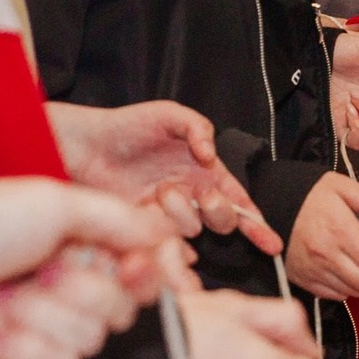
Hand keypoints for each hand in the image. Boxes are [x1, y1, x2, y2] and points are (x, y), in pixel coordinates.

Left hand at [0, 178, 172, 358]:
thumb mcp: (52, 202)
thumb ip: (116, 217)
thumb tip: (165, 231)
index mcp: (79, 240)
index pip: (142, 267)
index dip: (145, 273)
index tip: (133, 267)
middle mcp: (68, 283)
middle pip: (121, 309)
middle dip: (79, 291)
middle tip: (38, 270)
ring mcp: (44, 325)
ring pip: (89, 342)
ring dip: (42, 319)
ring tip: (1, 298)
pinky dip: (24, 351)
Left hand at [47, 100, 282, 255]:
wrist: (85, 145)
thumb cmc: (128, 126)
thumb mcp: (169, 114)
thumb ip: (198, 128)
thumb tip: (210, 156)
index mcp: (204, 173)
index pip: (239, 202)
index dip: (258, 225)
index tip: (272, 244)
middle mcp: (190, 197)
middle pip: (222, 220)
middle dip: (218, 212)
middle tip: (202, 195)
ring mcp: (167, 215)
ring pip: (192, 230)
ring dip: (180, 212)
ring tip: (157, 192)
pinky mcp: (143, 228)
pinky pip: (165, 243)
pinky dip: (167, 240)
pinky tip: (155, 218)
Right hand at [283, 171, 358, 299]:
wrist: (270, 202)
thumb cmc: (310, 193)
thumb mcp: (345, 187)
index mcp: (341, 230)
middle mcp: (327, 255)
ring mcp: (313, 270)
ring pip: (355, 292)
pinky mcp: (303, 279)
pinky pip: (335, 295)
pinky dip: (347, 288)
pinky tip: (347, 270)